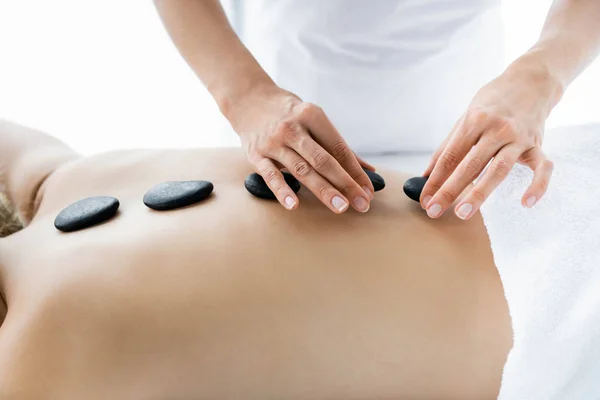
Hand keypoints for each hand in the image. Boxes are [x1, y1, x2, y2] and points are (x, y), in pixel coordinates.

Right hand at [230, 83, 373, 213]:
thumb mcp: (314, 119)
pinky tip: (294, 205)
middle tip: (362, 204)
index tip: (368, 191)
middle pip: (324, 160)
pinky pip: (271, 175)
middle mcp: (294, 128)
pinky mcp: (256, 154)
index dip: (355, 171)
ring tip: (340, 207)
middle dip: (346, 183)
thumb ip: (338, 146)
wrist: (248, 99)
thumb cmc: (289, 113)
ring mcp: (274, 142)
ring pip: (302, 169)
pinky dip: (282, 191)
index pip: (339, 148)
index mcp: (312, 115)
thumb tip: (369, 170)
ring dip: (323, 190)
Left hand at [420, 65, 558, 219]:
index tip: (424, 199)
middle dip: (450, 190)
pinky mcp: (538, 144)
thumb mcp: (466, 117)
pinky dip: (537, 186)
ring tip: (463, 213)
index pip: (450, 156)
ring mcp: (519, 138)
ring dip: (480, 193)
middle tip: (434, 211)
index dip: (435, 179)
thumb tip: (426, 175)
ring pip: (499, 170)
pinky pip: (542, 168)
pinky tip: (526, 204)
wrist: (532, 80)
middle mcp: (496, 129)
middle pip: (470, 165)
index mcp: (474, 121)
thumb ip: (447, 147)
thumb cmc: (493, 102)